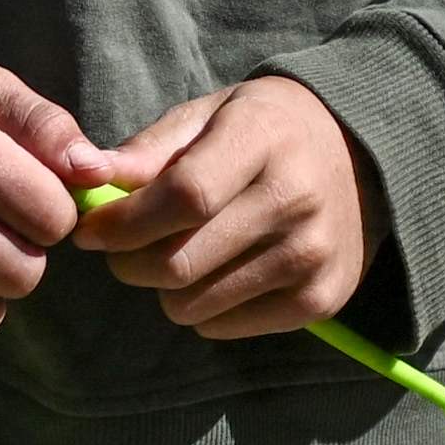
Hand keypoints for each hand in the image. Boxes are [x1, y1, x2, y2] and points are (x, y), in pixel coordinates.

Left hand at [72, 76, 377, 342]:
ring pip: (194, 305)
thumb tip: (83, 175)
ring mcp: (312, 257)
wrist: (361, 155)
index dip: (124, 222)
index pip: (183, 197)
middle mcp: (295, 200)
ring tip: (179, 253)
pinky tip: (219, 272)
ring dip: (165, 288)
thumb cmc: (263, 130)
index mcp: (262, 138)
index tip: (90, 229)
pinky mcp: (321, 301)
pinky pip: (223, 327)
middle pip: (180, 263)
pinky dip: (202, 309)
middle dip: (129, 262)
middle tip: (123, 247)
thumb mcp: (207, 116)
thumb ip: (146, 149)